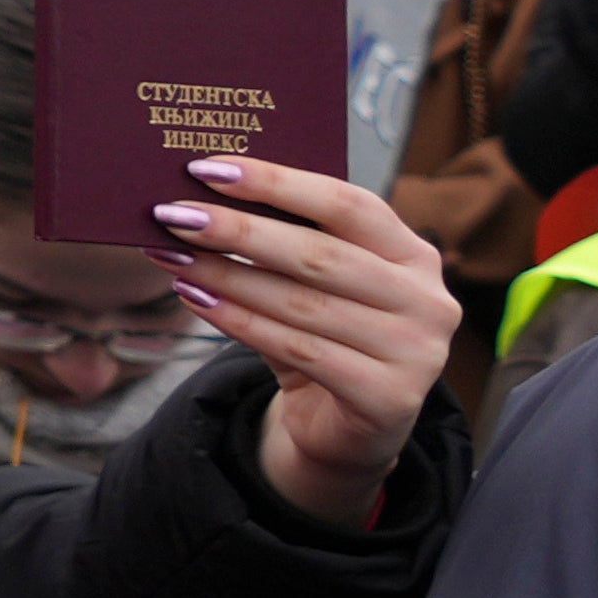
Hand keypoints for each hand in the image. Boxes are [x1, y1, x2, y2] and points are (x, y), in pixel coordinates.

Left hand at [160, 157, 448, 527]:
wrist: (347, 430)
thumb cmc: (325, 338)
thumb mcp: (316, 285)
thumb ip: (284, 243)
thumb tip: (201, 197)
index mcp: (413, 256)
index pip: (347, 204)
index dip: (277, 182)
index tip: (207, 167)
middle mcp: (426, 300)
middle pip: (319, 253)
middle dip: (238, 230)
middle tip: (173, 213)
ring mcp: (414, 352)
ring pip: (301, 303)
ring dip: (226, 275)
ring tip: (170, 255)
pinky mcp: (387, 397)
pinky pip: (297, 349)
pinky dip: (239, 321)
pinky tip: (196, 299)